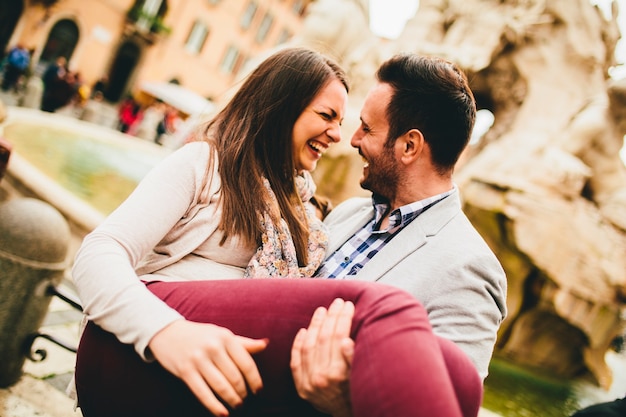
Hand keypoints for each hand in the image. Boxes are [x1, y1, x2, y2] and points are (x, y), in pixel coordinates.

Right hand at [148, 319, 267, 415]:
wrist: (167, 332)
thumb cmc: (200, 335)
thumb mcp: (222, 334)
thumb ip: (243, 342)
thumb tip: (265, 344)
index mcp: (226, 337)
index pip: (247, 363)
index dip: (255, 380)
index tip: (258, 390)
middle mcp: (213, 347)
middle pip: (235, 377)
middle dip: (243, 392)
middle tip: (245, 399)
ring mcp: (198, 359)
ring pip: (221, 386)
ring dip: (232, 400)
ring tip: (237, 405)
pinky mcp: (185, 371)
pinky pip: (203, 393)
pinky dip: (214, 406)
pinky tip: (223, 413)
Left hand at [290, 298, 354, 416]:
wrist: (345, 415)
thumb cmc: (357, 393)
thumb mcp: (361, 376)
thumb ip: (352, 359)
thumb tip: (345, 340)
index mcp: (339, 374)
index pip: (339, 337)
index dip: (343, 318)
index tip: (348, 305)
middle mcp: (322, 378)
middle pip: (324, 339)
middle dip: (331, 317)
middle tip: (337, 302)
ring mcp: (308, 383)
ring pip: (309, 346)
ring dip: (315, 325)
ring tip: (322, 311)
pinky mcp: (300, 387)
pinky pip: (296, 361)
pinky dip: (298, 344)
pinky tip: (303, 330)